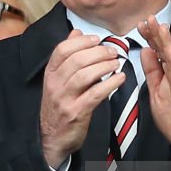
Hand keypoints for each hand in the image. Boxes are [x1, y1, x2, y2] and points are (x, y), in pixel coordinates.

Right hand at [40, 30, 124, 167]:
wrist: (51, 137)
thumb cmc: (58, 105)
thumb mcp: (57, 79)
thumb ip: (66, 55)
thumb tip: (76, 33)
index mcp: (50, 73)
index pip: (62, 50)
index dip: (81, 42)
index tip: (97, 39)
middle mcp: (55, 84)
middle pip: (76, 60)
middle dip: (98, 53)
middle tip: (113, 52)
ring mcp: (64, 99)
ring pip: (85, 75)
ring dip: (105, 66)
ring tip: (116, 63)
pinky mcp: (76, 112)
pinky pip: (95, 94)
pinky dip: (110, 84)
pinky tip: (120, 79)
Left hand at [138, 17, 170, 161]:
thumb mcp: (156, 92)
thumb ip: (152, 72)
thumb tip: (146, 52)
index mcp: (170, 73)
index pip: (159, 51)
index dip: (150, 37)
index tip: (140, 25)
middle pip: (166, 49)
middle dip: (156, 33)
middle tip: (147, 18)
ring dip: (165, 40)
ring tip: (157, 25)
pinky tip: (168, 47)